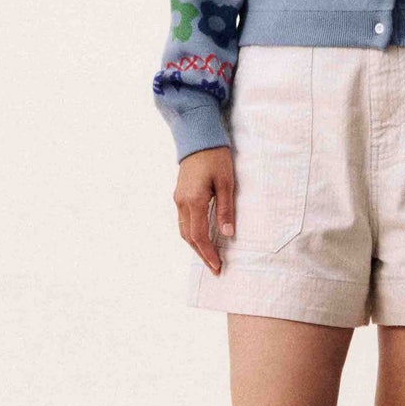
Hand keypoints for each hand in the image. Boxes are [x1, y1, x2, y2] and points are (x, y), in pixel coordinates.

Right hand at [174, 146, 235, 275]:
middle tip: (215, 268)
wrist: (198, 137)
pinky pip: (183, 220)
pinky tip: (202, 238)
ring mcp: (178, 199)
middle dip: (202, 254)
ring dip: (195, 245)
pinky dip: (192, 233)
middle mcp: (182, 203)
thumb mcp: (226, 182)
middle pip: (189, 237)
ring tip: (209, 257)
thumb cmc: (215, 157)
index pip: (199, 236)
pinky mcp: (179, 195)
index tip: (217, 266)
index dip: (208, 253)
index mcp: (194, 201)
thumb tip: (227, 234)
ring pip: (184, 230)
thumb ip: (225, 209)